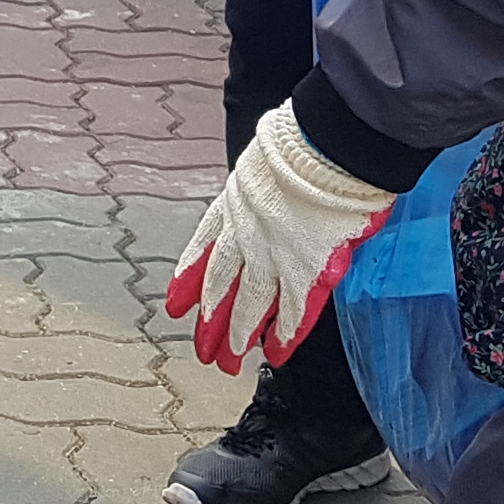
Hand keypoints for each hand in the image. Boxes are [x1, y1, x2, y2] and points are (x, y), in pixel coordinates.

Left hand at [164, 103, 391, 371]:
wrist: (327, 145)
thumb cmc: (305, 141)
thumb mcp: (263, 163)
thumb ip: (260, 190)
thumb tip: (265, 195)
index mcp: (233, 204)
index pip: (203, 248)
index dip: (189, 278)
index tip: (175, 304)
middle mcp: (246, 234)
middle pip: (222, 285)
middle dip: (211, 320)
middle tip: (203, 349)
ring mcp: (274, 255)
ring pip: (249, 303)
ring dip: (238, 335)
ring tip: (229, 361)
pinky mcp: (306, 269)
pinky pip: (293, 309)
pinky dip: (284, 333)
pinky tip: (276, 353)